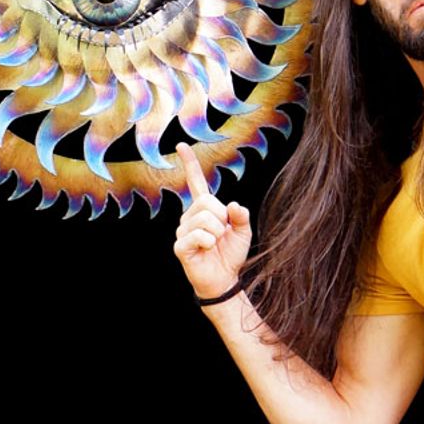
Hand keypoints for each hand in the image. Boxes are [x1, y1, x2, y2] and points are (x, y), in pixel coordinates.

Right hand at [172, 143, 252, 301]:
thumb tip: (233, 205)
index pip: (196, 182)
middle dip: (222, 219)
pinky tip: (207, 250)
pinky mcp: (180, 246)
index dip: (189, 163)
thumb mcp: (243, 231)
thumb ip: (241, 215)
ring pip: (206, 220)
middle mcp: (189, 216)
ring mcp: (183, 231)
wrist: (224, 278)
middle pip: (208, 203)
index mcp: (204, 208)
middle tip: (221, 234)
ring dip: (217, 233)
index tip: (181, 145)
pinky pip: (200, 236)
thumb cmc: (230, 253)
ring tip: (214, 244)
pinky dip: (209, 243)